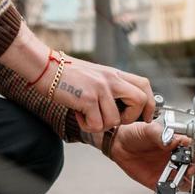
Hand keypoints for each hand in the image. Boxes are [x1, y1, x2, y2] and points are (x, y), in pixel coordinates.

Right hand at [0, 23, 155, 132]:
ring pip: (115, 120)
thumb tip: (122, 107)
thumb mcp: (95, 77)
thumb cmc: (67, 75)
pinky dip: (86, 125)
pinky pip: (97, 124)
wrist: (45, 68)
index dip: (150, 104)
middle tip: (116, 120)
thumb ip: (110, 88)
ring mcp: (100, 88)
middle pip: (140, 101)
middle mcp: (111, 79)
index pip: (145, 85)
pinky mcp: (88, 98)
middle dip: (131, 118)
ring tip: (86, 114)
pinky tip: (78, 114)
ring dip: (100, 124)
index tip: (145, 116)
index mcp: (115, 74)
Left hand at [108, 121, 188, 190]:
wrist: (119, 144)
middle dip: (193, 168)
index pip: (189, 150)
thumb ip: (163, 135)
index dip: (193, 152)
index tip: (190, 153)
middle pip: (190, 166)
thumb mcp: (149, 130)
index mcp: (174, 144)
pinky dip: (171, 191)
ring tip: (182, 177)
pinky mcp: (157, 181)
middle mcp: (172, 158)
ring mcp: (166, 170)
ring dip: (186, 180)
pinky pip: (167, 189)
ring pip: (183, 179)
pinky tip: (170, 186)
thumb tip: (176, 140)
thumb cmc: (134, 133)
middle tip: (190, 167)